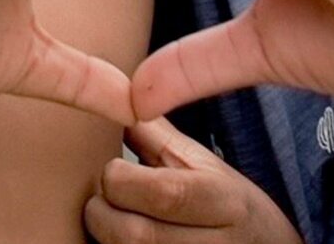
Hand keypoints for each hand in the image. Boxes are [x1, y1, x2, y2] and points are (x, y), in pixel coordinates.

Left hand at [87, 118, 302, 242]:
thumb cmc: (231, 207)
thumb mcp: (206, 166)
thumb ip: (158, 138)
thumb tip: (114, 103)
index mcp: (223, 202)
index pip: (161, 193)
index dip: (120, 179)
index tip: (114, 169)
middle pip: (133, 235)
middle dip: (102, 213)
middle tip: (103, 199)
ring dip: (105, 236)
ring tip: (113, 218)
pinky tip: (120, 237)